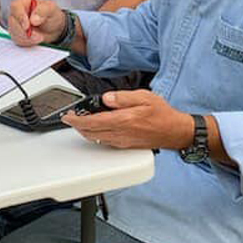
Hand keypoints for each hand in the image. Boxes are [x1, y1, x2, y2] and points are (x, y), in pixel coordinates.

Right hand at [9, 0, 65, 46]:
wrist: (54, 28)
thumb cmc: (52, 15)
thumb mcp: (52, 9)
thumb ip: (43, 11)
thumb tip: (33, 19)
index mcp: (24, 0)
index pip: (15, 7)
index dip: (20, 17)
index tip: (27, 26)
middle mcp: (17, 11)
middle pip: (13, 22)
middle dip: (25, 32)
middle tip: (39, 36)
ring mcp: (15, 23)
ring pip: (14, 32)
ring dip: (27, 38)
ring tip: (40, 37)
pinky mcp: (16, 33)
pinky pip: (17, 40)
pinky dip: (27, 42)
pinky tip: (35, 40)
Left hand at [62, 89, 193, 149]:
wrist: (174, 131)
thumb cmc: (162, 114)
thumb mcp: (144, 97)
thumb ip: (123, 97)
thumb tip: (107, 98)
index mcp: (123, 120)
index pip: (93, 122)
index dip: (77, 120)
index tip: (68, 116)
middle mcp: (120, 133)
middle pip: (90, 132)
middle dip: (77, 126)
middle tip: (70, 118)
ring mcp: (122, 141)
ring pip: (96, 139)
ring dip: (84, 131)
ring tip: (79, 122)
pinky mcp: (125, 145)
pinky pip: (104, 141)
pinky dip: (94, 135)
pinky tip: (94, 129)